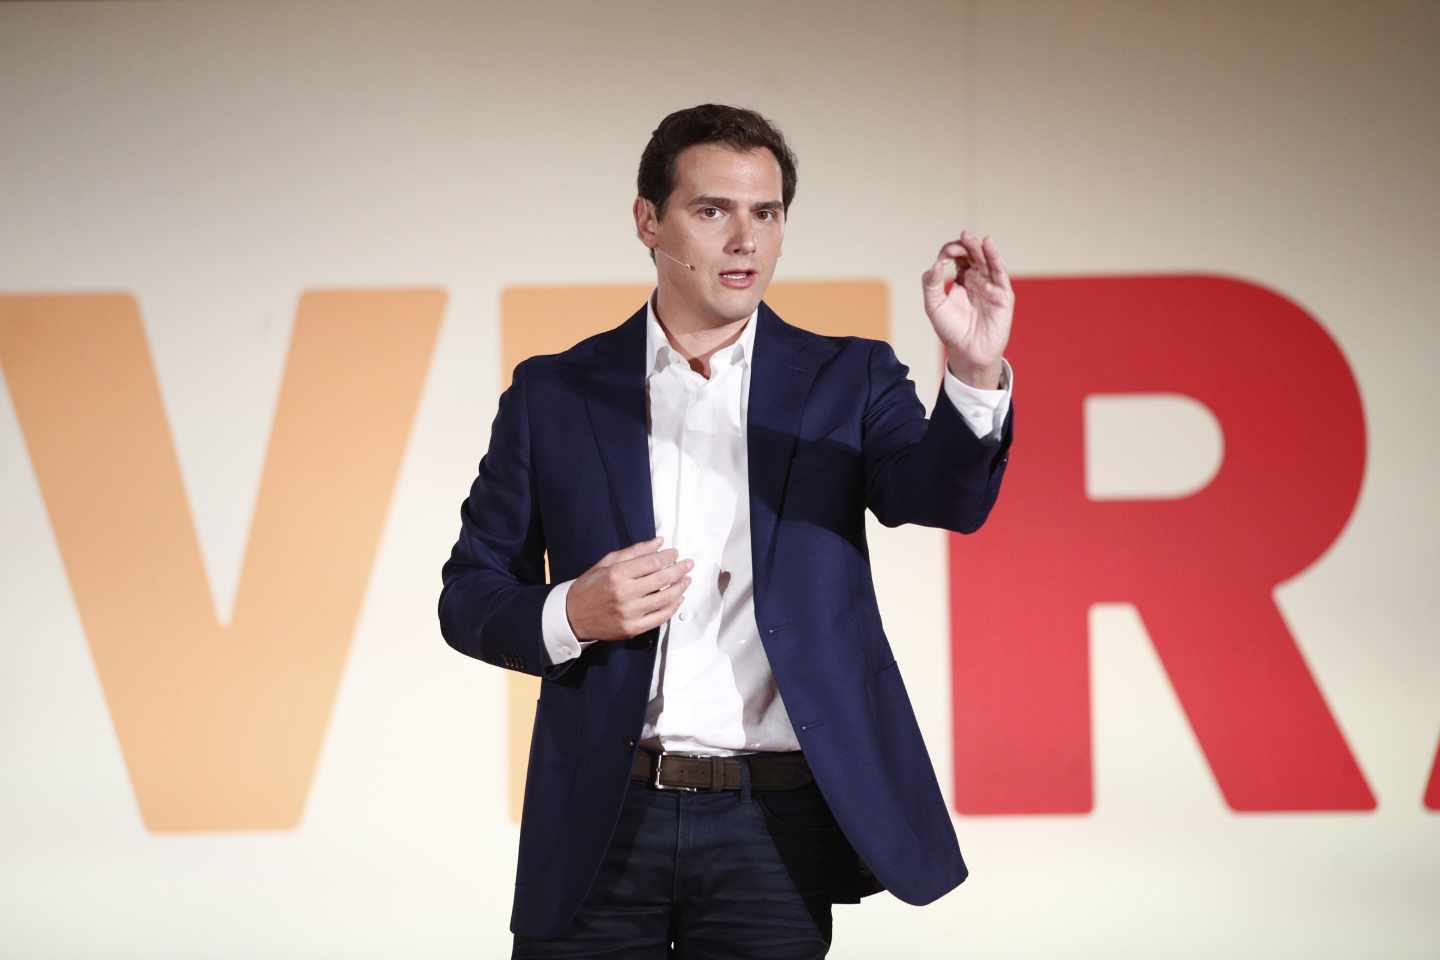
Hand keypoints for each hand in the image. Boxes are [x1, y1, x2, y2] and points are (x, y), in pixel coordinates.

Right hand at [565, 537, 692, 640]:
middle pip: (662, 579)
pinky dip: (673, 607)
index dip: (668, 556)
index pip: (652, 562)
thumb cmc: (589, 587)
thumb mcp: (606, 563)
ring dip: (680, 587)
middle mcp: (624, 594)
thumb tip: (659, 542)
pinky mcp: (632, 628)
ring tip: (687, 579)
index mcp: (617, 574)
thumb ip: (634, 552)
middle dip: (679, 569)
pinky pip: (660, 618)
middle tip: (688, 564)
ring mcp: (629, 613)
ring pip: (665, 599)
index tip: (675, 553)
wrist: (572, 617)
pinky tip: (678, 598)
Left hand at [920, 231, 1013, 388]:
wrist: (967, 353)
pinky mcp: (1003, 295)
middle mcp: (978, 280)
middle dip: (967, 244)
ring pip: (988, 261)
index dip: (951, 251)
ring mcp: (991, 286)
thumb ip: (931, 284)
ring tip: (973, 238)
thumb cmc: (951, 330)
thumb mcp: (934, 306)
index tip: (943, 256)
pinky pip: (1000, 273)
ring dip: (981, 248)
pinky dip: (995, 258)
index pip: (958, 257)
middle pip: (974, 255)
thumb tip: (936, 264)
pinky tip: (988, 246)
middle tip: (961, 237)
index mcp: (962, 280)